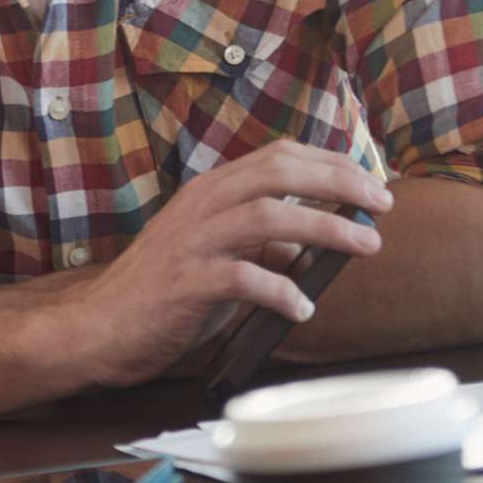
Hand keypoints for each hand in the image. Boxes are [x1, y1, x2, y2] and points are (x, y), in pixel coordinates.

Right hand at [54, 141, 392, 389]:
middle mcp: (201, 206)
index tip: (370, 180)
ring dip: (326, 228)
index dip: (330, 162)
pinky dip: (281, 290)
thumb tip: (310, 248)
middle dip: (340, 183)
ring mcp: (191, 243)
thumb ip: (259, 246)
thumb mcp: (216, 256)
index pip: (277, 156)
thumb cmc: (161, 292)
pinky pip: (243, 278)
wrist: (99, 326)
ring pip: (268, 216)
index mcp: (209, 192)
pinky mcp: (185, 283)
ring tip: (366, 245)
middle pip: (279, 173)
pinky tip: (302, 308)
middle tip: (383, 204)